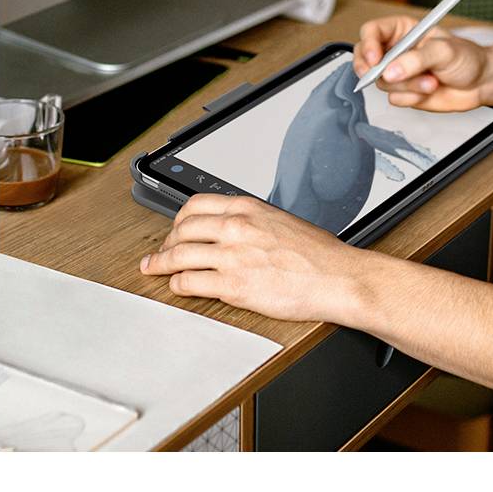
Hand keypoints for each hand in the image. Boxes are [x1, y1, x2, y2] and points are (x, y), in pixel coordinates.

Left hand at [141, 195, 365, 325]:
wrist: (338, 278)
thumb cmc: (320, 256)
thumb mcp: (282, 222)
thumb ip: (253, 223)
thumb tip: (235, 232)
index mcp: (248, 209)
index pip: (196, 205)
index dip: (178, 219)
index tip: (174, 229)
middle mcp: (236, 228)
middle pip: (182, 229)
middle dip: (165, 242)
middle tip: (160, 252)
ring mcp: (232, 256)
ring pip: (179, 255)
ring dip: (161, 263)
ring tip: (153, 269)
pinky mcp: (233, 286)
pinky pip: (191, 282)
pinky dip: (177, 284)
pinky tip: (176, 286)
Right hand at [352, 15, 492, 110]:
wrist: (480, 82)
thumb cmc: (467, 58)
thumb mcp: (444, 50)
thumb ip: (416, 59)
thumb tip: (390, 71)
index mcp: (403, 31)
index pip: (372, 32)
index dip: (368, 45)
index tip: (375, 59)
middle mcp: (396, 51)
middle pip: (365, 59)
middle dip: (372, 71)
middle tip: (384, 76)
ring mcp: (398, 74)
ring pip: (382, 83)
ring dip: (407, 86)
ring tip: (431, 81)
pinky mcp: (404, 92)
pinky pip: (394, 99)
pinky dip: (412, 98)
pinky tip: (429, 91)